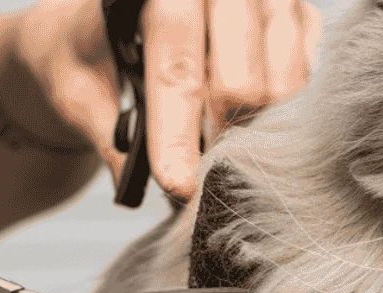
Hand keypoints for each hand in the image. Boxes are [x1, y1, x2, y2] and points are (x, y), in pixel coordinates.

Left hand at [14, 0, 321, 200]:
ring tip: (221, 143)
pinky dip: (279, 114)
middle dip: (221, 139)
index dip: (177, 132)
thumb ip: (104, 133)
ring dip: (254, 131)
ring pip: (281, 88)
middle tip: (200, 171)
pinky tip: (250, 119)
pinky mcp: (300, 17)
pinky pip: (306, 81)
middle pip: (241, 83)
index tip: (178, 185)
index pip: (177, 67)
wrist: (116, 17)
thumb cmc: (91, 49)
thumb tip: (134, 183)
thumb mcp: (77, 90)